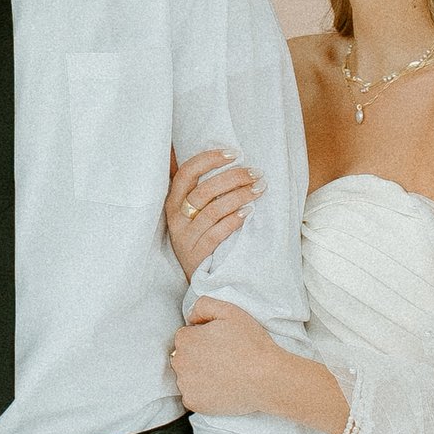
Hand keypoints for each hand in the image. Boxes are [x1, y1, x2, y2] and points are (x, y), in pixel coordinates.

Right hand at [166, 146, 258, 277]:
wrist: (201, 281)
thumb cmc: (203, 239)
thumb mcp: (195, 215)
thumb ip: (206, 192)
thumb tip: (232, 162)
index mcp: (174, 202)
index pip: (187, 172)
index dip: (209, 159)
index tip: (234, 153)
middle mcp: (177, 218)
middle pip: (204, 190)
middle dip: (233, 177)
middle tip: (256, 173)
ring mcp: (186, 237)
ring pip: (212, 211)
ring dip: (239, 196)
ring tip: (259, 189)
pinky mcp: (197, 254)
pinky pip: (216, 233)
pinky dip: (234, 221)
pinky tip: (249, 212)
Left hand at [171, 296, 353, 433]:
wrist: (268, 379)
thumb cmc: (251, 344)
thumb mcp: (230, 311)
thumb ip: (204, 305)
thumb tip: (191, 317)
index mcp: (185, 339)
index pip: (186, 336)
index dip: (204, 337)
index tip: (220, 343)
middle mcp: (180, 362)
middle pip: (183, 356)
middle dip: (198, 356)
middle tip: (224, 358)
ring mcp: (185, 384)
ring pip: (187, 377)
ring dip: (199, 375)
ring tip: (225, 373)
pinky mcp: (193, 402)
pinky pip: (193, 395)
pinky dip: (204, 393)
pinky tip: (222, 387)